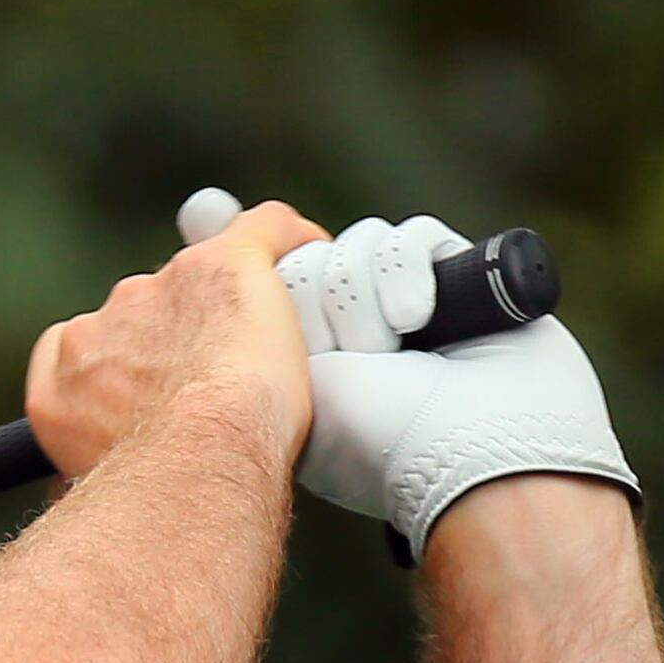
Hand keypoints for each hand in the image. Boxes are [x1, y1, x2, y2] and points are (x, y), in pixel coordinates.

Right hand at [24, 200, 325, 478]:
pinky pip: (262, 233)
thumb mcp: (92, 490)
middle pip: (140, 316)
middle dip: (176, 342)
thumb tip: (80, 495)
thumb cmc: (156, 488)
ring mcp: (157, 290)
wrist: (199, 459)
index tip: (147, 385)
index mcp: (59, 381)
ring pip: (199, 285)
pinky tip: (309, 257)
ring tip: (267, 355)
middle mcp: (98, 327)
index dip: (115, 362)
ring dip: (225, 310)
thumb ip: (83, 470)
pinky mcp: (224, 265)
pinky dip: (287, 242)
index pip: (74, 348)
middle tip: (219, 383)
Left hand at [212, 201, 641, 564]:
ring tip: (385, 354)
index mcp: (300, 355)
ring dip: (363, 303)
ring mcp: (406, 300)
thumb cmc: (363, 436)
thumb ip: (228, 311)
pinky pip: (411, 237)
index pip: (268, 279)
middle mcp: (351, 325)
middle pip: (309, 260)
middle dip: (321, 307)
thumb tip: (198, 207)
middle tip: (345, 356)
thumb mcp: (274, 381)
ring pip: (356, 246)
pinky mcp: (460, 277)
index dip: (276, 291)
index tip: (285, 315)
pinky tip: (415, 322)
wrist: (465, 455)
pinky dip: (407, 275)